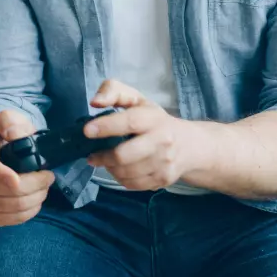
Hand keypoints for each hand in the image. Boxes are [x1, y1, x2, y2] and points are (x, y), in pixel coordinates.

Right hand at [0, 110, 55, 226]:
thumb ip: (11, 121)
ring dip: (36, 198)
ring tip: (43, 186)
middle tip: (48, 176)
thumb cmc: (6, 139)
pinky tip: (35, 199)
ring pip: (14, 207)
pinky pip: (13, 219)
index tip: (16, 180)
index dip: (0, 175)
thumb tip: (11, 134)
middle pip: (9, 191)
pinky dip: (30, 210)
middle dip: (36, 185)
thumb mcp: (11, 123)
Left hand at [85, 79, 206, 190]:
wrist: (188, 145)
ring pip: (126, 172)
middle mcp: (162, 141)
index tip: (87, 131)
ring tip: (106, 161)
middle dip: (103, 156)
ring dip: (109, 168)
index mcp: (154, 118)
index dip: (106, 126)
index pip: (129, 122)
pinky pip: (132, 184)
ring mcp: (164, 163)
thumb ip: (113, 91)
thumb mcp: (136, 99)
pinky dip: (120, 178)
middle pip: (124, 155)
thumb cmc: (154, 119)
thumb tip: (95, 102)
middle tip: (92, 155)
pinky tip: (119, 169)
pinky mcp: (163, 180)